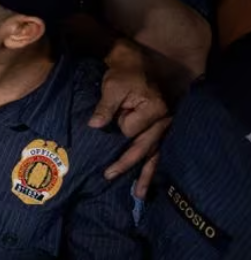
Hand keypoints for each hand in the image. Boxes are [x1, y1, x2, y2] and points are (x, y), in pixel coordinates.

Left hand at [88, 43, 169, 197]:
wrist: (133, 65)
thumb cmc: (123, 74)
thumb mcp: (112, 87)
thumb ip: (105, 107)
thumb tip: (95, 126)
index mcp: (155, 110)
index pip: (131, 131)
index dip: (118, 128)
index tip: (110, 118)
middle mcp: (163, 121)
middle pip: (144, 149)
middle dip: (128, 165)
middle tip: (109, 176)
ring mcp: (163, 127)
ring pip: (153, 156)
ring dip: (146, 175)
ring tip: (140, 195)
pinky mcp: (157, 130)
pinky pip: (153, 152)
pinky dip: (148, 167)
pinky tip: (143, 182)